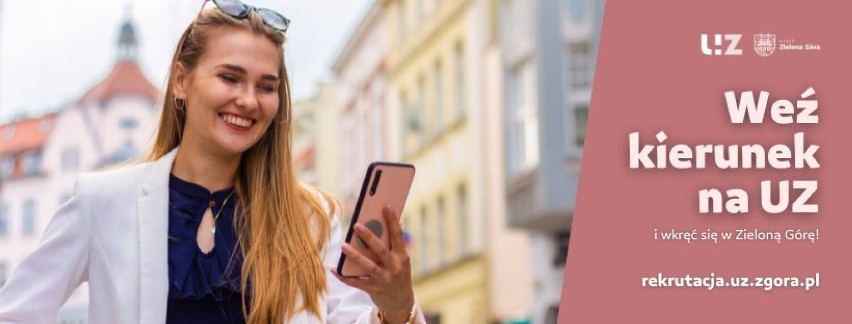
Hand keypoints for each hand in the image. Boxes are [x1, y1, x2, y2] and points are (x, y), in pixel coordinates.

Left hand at [332, 204, 414, 322]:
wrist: (401, 302)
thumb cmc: (398, 274)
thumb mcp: (401, 261)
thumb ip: (394, 245)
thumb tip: (393, 222)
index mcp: (402, 257)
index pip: (398, 235)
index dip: (392, 220)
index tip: (386, 206)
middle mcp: (394, 267)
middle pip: (380, 250)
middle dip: (369, 237)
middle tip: (356, 225)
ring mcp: (384, 279)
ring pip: (367, 266)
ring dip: (354, 256)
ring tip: (343, 246)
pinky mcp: (374, 289)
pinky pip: (356, 282)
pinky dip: (344, 276)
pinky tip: (334, 269)